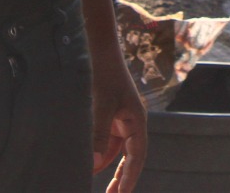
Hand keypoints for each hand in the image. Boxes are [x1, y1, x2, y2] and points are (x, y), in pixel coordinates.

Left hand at [91, 48, 147, 192]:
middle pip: (130, 156)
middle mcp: (131, 122)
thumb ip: (98, 135)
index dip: (131, 176)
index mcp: (137, 120)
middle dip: (124, 177)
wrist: (99, 50)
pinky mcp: (109, 115)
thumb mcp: (101, 106)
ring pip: (117, 150)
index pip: (137, 155)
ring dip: (110, 167)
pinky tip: (92, 163)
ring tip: (104, 187)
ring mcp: (120, 119)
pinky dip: (100, 153)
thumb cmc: (104, 76)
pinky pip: (107, 140)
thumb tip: (94, 164)